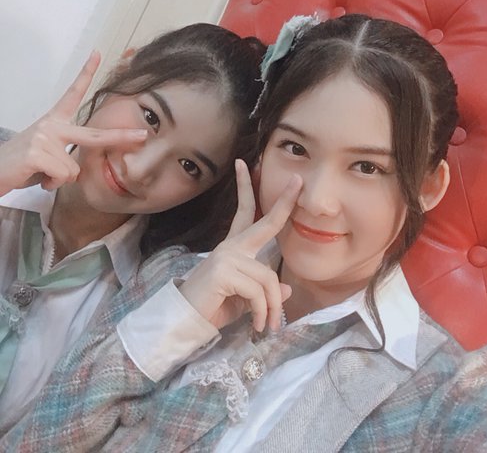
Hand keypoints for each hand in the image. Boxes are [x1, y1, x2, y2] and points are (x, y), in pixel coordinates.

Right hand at [0, 51, 146, 194]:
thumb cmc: (22, 165)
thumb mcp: (47, 152)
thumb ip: (66, 150)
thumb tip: (85, 163)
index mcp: (54, 121)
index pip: (72, 94)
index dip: (85, 73)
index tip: (97, 54)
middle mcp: (51, 125)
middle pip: (95, 135)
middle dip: (121, 138)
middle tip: (143, 136)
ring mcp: (44, 138)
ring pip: (74, 169)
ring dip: (59, 178)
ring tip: (41, 172)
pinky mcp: (37, 153)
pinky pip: (63, 175)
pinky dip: (51, 183)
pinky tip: (37, 177)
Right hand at [179, 159, 301, 331]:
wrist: (185, 322)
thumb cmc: (212, 309)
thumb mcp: (244, 300)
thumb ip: (263, 292)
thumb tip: (286, 290)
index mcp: (234, 247)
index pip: (245, 213)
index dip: (246, 188)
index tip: (245, 164)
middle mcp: (231, 247)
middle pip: (265, 222)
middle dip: (284, 201)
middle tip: (298, 180)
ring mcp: (226, 257)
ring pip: (268, 278)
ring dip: (273, 307)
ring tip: (269, 325)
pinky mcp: (224, 272)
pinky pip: (258, 292)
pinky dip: (262, 313)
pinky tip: (258, 325)